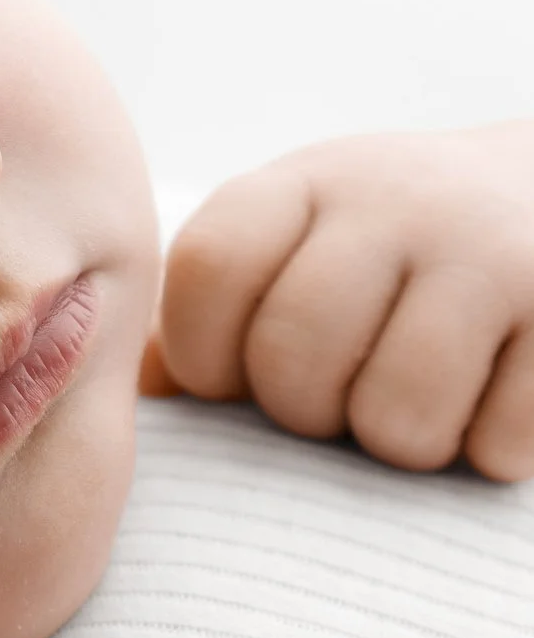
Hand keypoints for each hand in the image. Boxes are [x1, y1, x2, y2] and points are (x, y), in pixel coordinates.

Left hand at [145, 120, 533, 480]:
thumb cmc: (381, 254)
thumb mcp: (290, 249)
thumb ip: (205, 314)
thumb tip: (139, 391)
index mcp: (300, 184)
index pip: (209, 268)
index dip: (201, 354)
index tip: (228, 377)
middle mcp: (393, 199)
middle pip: (294, 354)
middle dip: (300, 412)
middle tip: (330, 403)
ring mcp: (490, 251)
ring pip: (396, 414)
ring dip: (394, 444)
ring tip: (406, 410)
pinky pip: (498, 440)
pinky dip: (486, 452)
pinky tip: (487, 408)